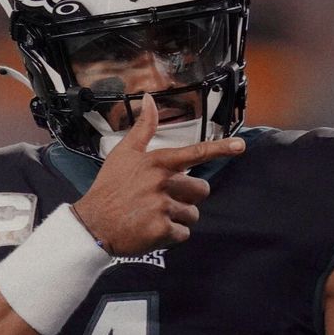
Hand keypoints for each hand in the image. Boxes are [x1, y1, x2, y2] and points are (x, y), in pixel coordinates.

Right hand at [72, 92, 244, 256]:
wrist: (93, 223)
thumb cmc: (109, 187)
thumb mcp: (123, 153)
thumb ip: (143, 128)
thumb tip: (149, 98)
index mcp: (157, 162)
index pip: (195, 152)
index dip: (220, 149)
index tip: (241, 146)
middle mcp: (162, 182)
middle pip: (201, 191)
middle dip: (189, 198)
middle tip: (166, 201)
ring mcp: (162, 207)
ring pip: (192, 214)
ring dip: (179, 218)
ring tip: (155, 216)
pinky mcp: (161, 230)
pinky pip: (183, 234)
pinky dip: (171, 235)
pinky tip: (153, 230)